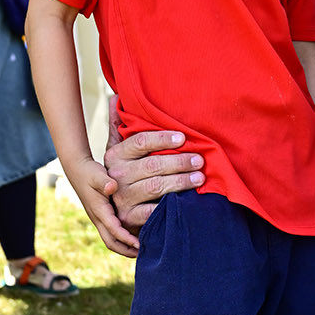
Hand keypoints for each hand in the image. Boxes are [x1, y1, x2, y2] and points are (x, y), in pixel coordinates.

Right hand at [67, 155, 140, 256]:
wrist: (76, 169)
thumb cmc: (89, 171)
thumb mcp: (97, 174)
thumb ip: (105, 181)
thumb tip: (112, 187)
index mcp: (99, 211)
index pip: (114, 230)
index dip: (127, 239)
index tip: (140, 245)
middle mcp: (98, 218)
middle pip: (111, 242)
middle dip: (126, 251)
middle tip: (143, 254)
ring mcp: (99, 218)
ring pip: (111, 239)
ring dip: (124, 247)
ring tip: (141, 250)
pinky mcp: (101, 216)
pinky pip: (112, 233)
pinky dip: (122, 239)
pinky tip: (135, 237)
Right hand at [104, 97, 203, 231]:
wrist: (116, 211)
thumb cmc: (125, 174)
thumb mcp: (119, 150)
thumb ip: (119, 126)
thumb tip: (115, 97)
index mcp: (115, 155)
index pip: (140, 142)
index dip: (162, 139)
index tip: (183, 138)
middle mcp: (117, 176)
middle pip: (152, 165)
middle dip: (179, 162)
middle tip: (200, 160)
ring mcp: (122, 198)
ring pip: (156, 186)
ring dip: (181, 181)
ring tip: (199, 178)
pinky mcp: (129, 217)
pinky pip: (153, 210)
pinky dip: (170, 205)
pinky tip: (187, 200)